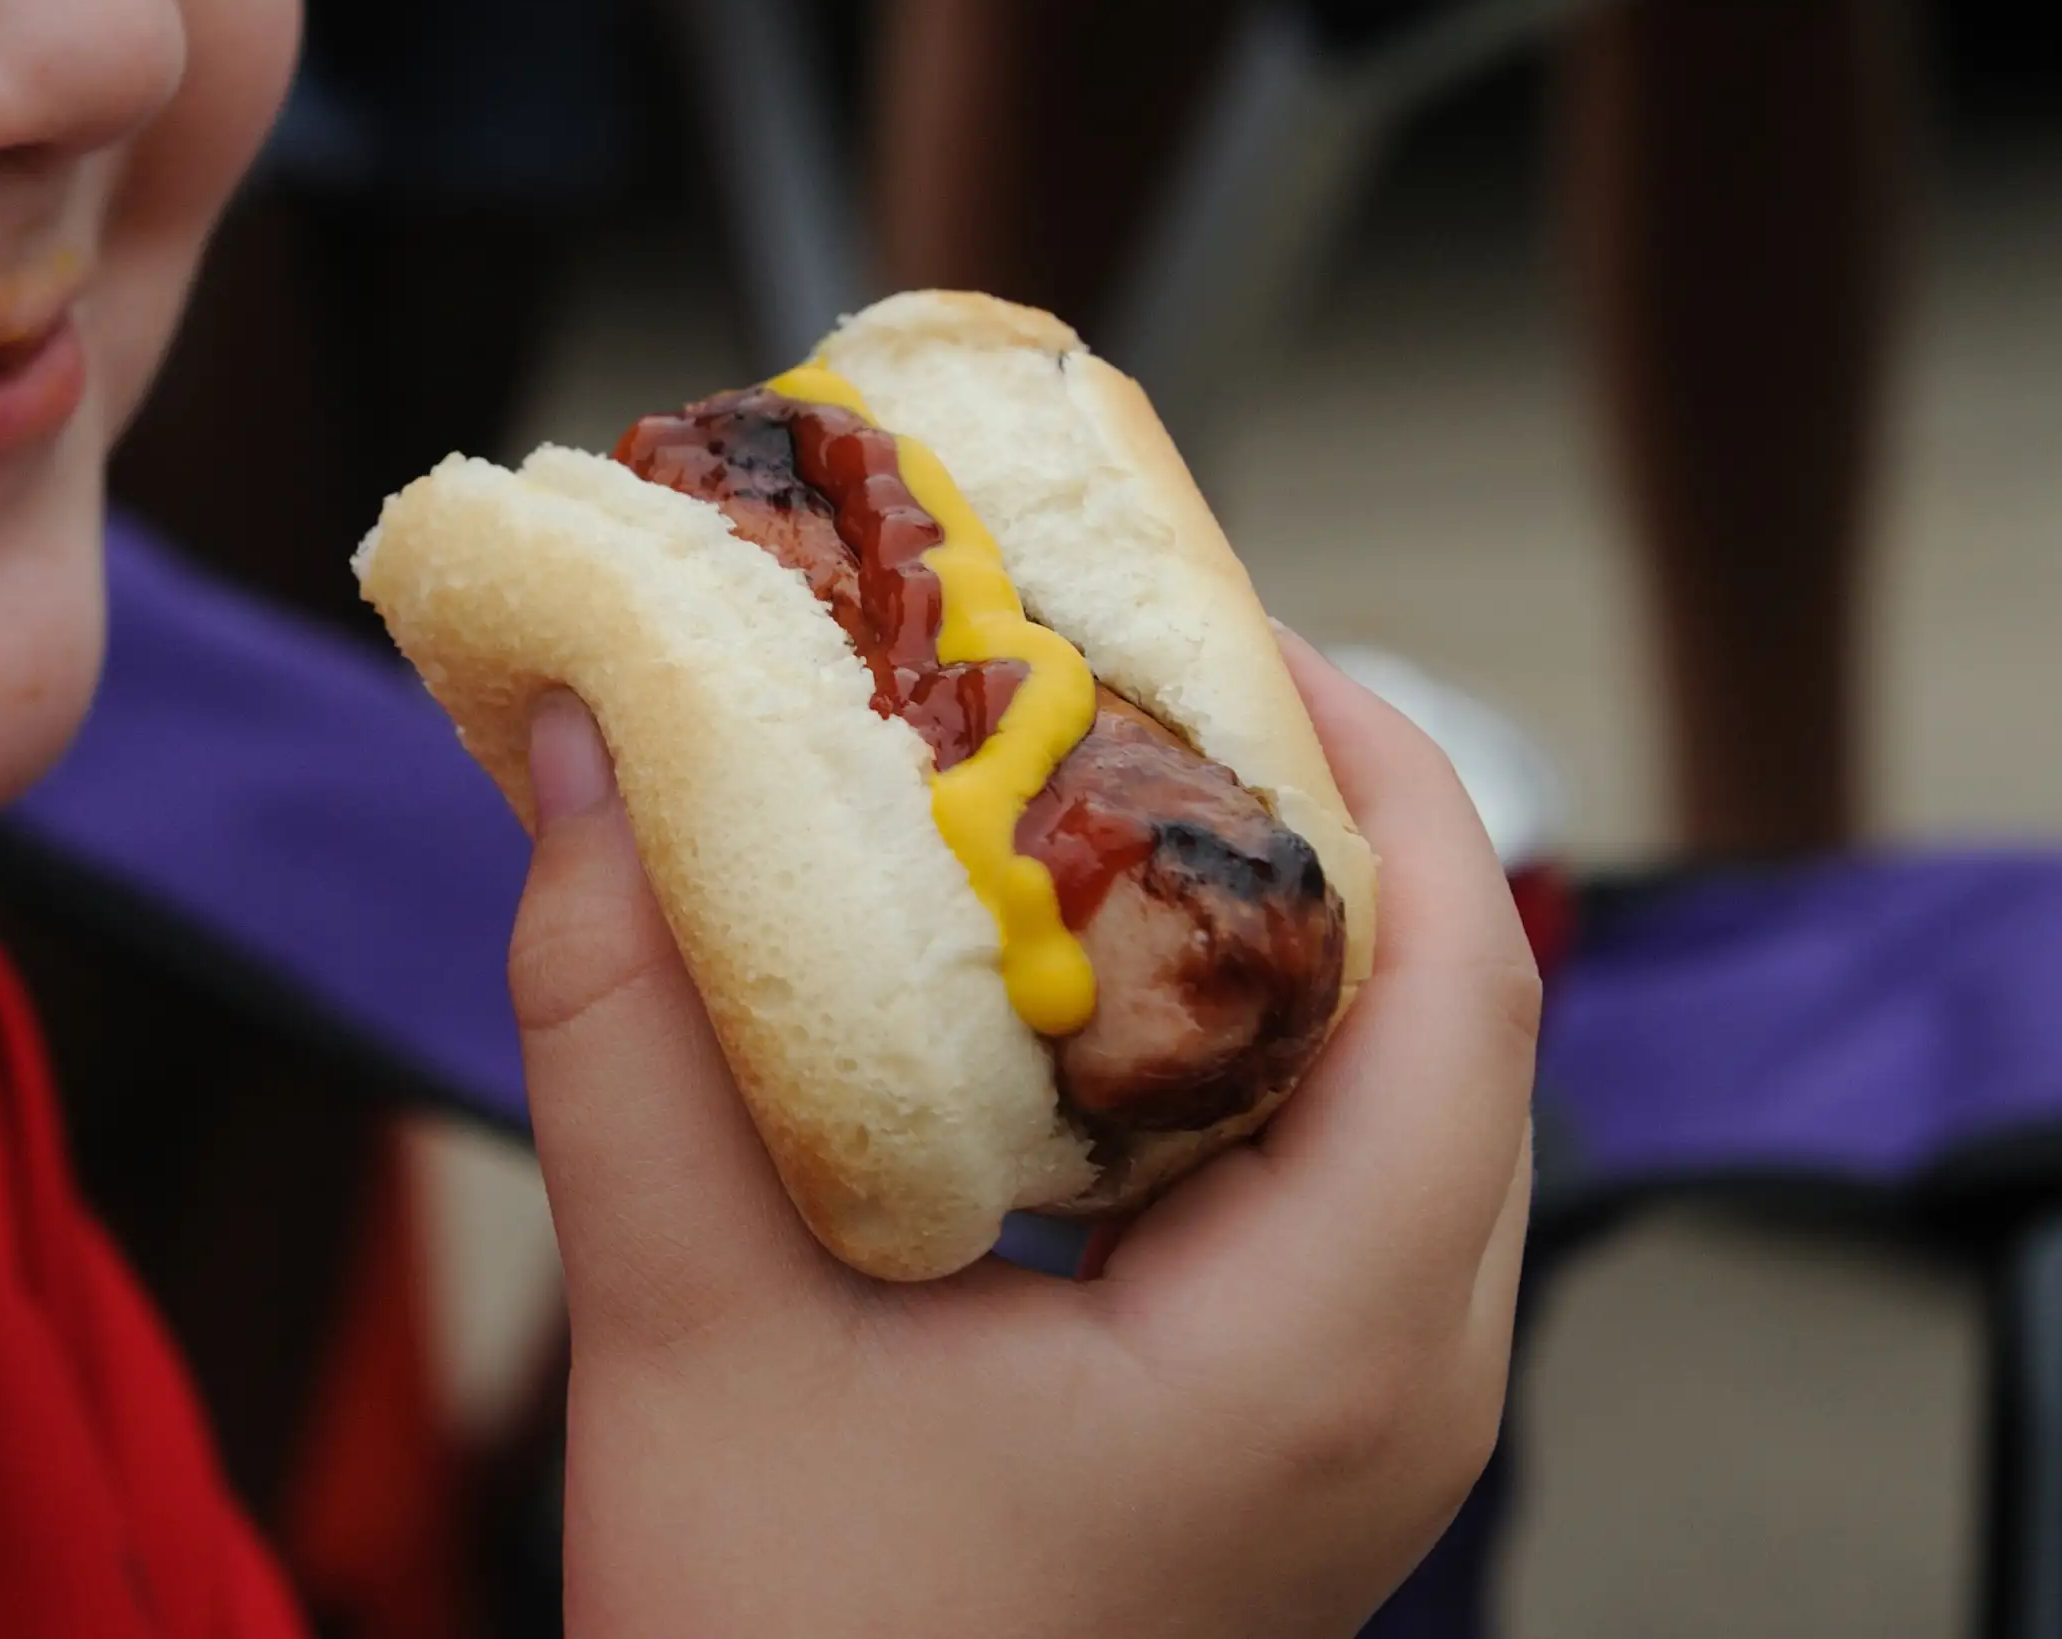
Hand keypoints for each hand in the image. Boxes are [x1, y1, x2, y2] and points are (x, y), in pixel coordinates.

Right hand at [509, 628, 1536, 1637]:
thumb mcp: (687, 1338)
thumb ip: (625, 1036)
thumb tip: (598, 755)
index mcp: (1319, 1349)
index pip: (1463, 973)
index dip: (1367, 758)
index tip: (1211, 621)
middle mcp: (1408, 1383)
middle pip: (1462, 1009)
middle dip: (1320, 816)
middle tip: (1134, 682)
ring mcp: (1380, 1422)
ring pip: (1415, 1095)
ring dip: (1293, 929)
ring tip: (1114, 799)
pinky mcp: (1314, 1441)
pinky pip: (1354, 1181)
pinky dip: (1259, 1051)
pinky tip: (1105, 999)